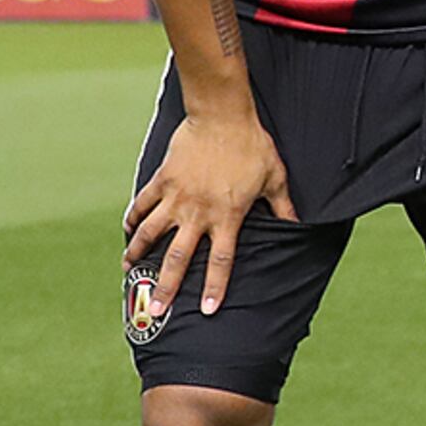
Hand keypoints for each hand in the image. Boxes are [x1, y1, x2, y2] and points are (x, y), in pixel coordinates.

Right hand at [123, 106, 294, 321]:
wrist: (222, 116)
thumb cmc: (253, 146)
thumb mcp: (276, 178)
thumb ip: (283, 206)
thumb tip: (298, 225)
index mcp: (227, 216)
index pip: (222, 260)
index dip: (216, 286)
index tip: (208, 309)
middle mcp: (198, 213)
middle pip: (179, 257)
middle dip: (168, 285)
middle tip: (158, 308)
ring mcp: (176, 197)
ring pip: (150, 233)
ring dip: (138, 253)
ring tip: (128, 269)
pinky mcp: (162, 180)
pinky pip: (141, 204)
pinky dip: (132, 218)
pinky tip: (127, 230)